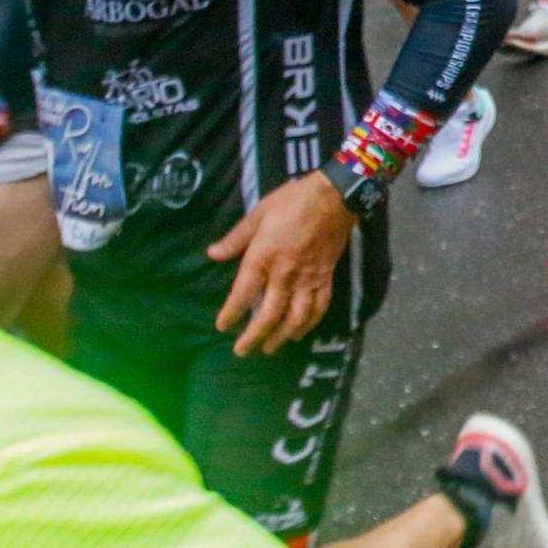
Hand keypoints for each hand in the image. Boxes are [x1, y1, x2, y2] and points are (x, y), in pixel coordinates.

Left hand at [208, 173, 354, 356]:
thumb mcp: (258, 213)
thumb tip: (212, 254)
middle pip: (269, 315)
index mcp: (264, 257)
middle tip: (242, 351)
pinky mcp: (326, 277)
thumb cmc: (293, 201)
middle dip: (254, 336)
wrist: (335, 197)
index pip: (243, 295)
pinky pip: (319, 307)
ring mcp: (309, 278)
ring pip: (295, 317)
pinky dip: (309, 324)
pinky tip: (299, 332)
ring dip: (281, 336)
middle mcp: (285, 274)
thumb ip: (236, 238)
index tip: (223, 326)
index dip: (231, 314)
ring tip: (269, 348)